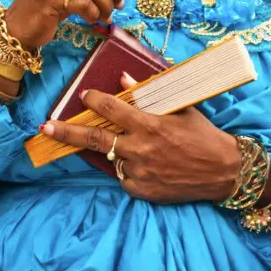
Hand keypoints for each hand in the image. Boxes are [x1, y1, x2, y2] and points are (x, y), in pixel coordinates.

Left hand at [41, 81, 240, 203]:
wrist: (224, 172)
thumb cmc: (204, 135)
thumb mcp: (181, 108)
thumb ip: (150, 94)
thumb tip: (124, 78)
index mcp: (151, 125)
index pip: (112, 109)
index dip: (95, 101)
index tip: (84, 96)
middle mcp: (141, 149)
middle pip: (95, 140)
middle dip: (67, 133)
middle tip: (46, 129)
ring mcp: (140, 173)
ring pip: (111, 158)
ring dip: (111, 150)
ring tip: (136, 147)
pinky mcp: (142, 192)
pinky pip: (124, 176)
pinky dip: (128, 167)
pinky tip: (147, 164)